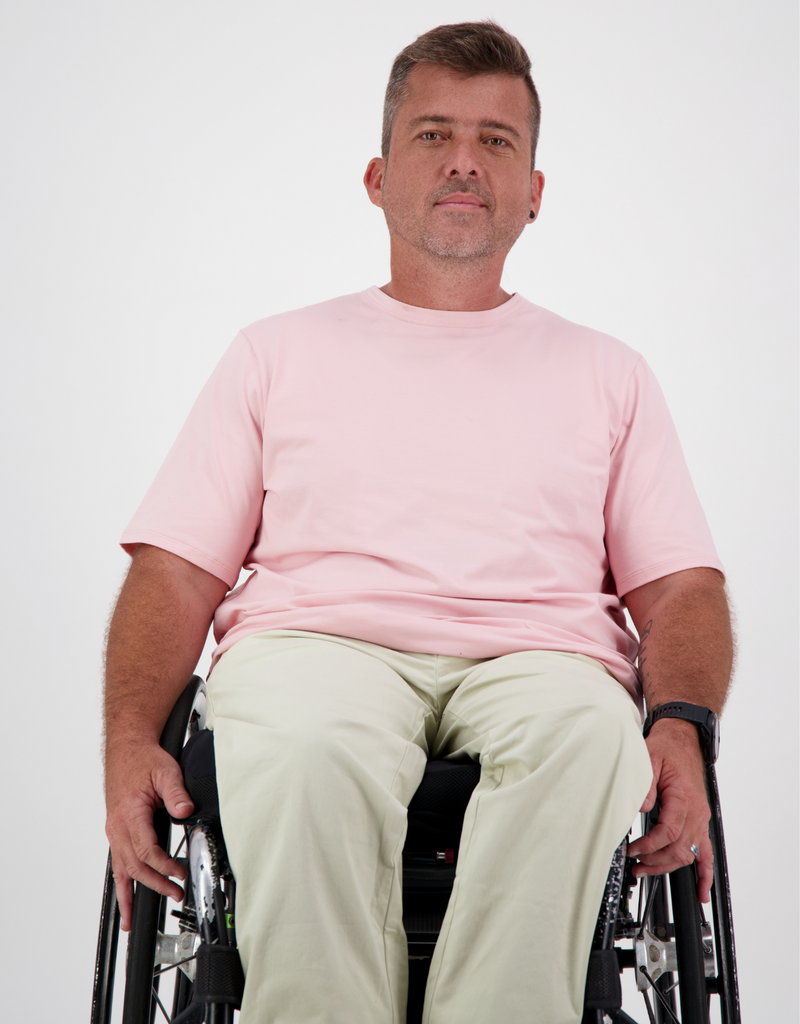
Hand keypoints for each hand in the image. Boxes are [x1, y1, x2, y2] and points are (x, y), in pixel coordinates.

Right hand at [105, 741, 194, 930]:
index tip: (180, 873)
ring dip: (131, 894)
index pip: (146, 850)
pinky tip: (123, 905)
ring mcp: (115, 832)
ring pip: (121, 870)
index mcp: (130, 814)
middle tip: (175, 894)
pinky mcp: (116, 833)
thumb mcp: (166, 771)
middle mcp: (118, 827)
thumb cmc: (144, 761)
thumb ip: (177, 793)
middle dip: (155, 884)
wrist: (127, 751)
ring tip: (133, 920)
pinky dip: (120, 887)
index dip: (164, 866)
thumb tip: (186, 811)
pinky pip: (116, 865)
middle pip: (135, 866)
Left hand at [627, 719, 712, 902]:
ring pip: (689, 855)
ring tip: (646, 871)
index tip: (633, 850)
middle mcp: (696, 812)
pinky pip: (706, 853)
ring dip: (668, 867)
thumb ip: (644, 784)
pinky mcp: (699, 821)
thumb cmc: (666, 748)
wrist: (682, 739)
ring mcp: (700, 819)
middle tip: (634, 864)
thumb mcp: (648, 758)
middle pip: (680, 849)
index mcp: (684, 798)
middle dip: (655, 861)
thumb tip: (640, 806)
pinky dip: (705, 874)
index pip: (668, 832)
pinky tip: (702, 891)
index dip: (650, 846)